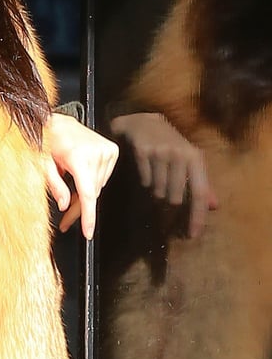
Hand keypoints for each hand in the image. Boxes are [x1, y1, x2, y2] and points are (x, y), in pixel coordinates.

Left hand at [43, 113, 119, 239]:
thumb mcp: (43, 164)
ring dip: (84, 196)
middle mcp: (96, 153)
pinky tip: (80, 179)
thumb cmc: (47, 140)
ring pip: (97, 187)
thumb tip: (64, 205)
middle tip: (66, 222)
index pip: (87, 193)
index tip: (88, 231)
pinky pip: (102, 177)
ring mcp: (106, 151)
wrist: (58, 122)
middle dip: (78, 210)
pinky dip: (91, 183)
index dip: (88, 216)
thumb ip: (54, 186)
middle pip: (91, 193)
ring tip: (69, 195)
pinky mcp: (111, 150)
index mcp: (78, 156)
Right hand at [109, 112, 217, 237]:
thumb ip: (202, 183)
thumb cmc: (171, 145)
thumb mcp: (190, 161)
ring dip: (156, 190)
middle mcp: (179, 155)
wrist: (145, 123)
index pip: (199, 192)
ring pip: (158, 191)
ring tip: (156, 176)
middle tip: (166, 187)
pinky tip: (147, 169)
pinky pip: (144, 181)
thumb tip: (214, 206)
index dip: (197, 216)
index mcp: (195, 158)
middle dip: (169, 198)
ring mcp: (160, 153)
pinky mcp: (143, 152)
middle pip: (175, 197)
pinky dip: (145, 180)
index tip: (193, 235)